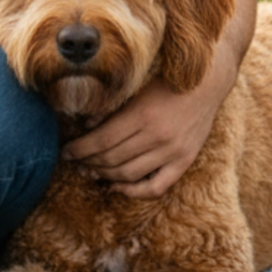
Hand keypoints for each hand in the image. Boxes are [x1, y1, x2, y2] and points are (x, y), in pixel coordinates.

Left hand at [61, 44, 234, 198]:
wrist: (206, 83)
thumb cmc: (166, 80)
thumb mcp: (137, 87)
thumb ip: (113, 106)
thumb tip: (87, 125)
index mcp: (142, 114)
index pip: (102, 140)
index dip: (80, 148)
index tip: (66, 151)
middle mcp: (157, 136)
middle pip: (113, 158)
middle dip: (89, 161)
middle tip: (75, 161)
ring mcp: (173, 152)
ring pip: (130, 174)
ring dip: (106, 176)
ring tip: (91, 171)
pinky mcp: (184, 161)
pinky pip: (156, 187)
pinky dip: (134, 191)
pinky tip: (117, 187)